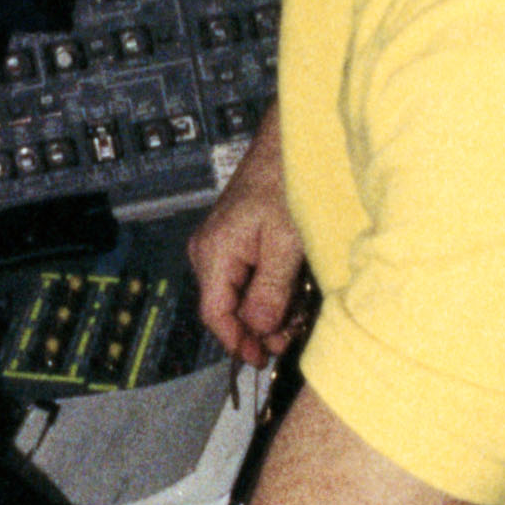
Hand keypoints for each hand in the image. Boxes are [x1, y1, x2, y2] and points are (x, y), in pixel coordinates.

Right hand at [189, 112, 305, 364]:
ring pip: (238, 293)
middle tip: (290, 336)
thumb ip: (271, 290)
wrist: (286, 146)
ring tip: (296, 312)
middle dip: (258, 327)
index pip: (215, 314)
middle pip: (227, 307)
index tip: (262, 358)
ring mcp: (219, 245)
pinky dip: (268, 288)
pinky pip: (246, 275)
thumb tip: (261, 329)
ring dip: (266, 309)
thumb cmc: (284, 185)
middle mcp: (208, 251)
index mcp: (214, 253)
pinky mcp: (234, 240)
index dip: (237, 341)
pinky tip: (290, 289)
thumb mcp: (285, 243)